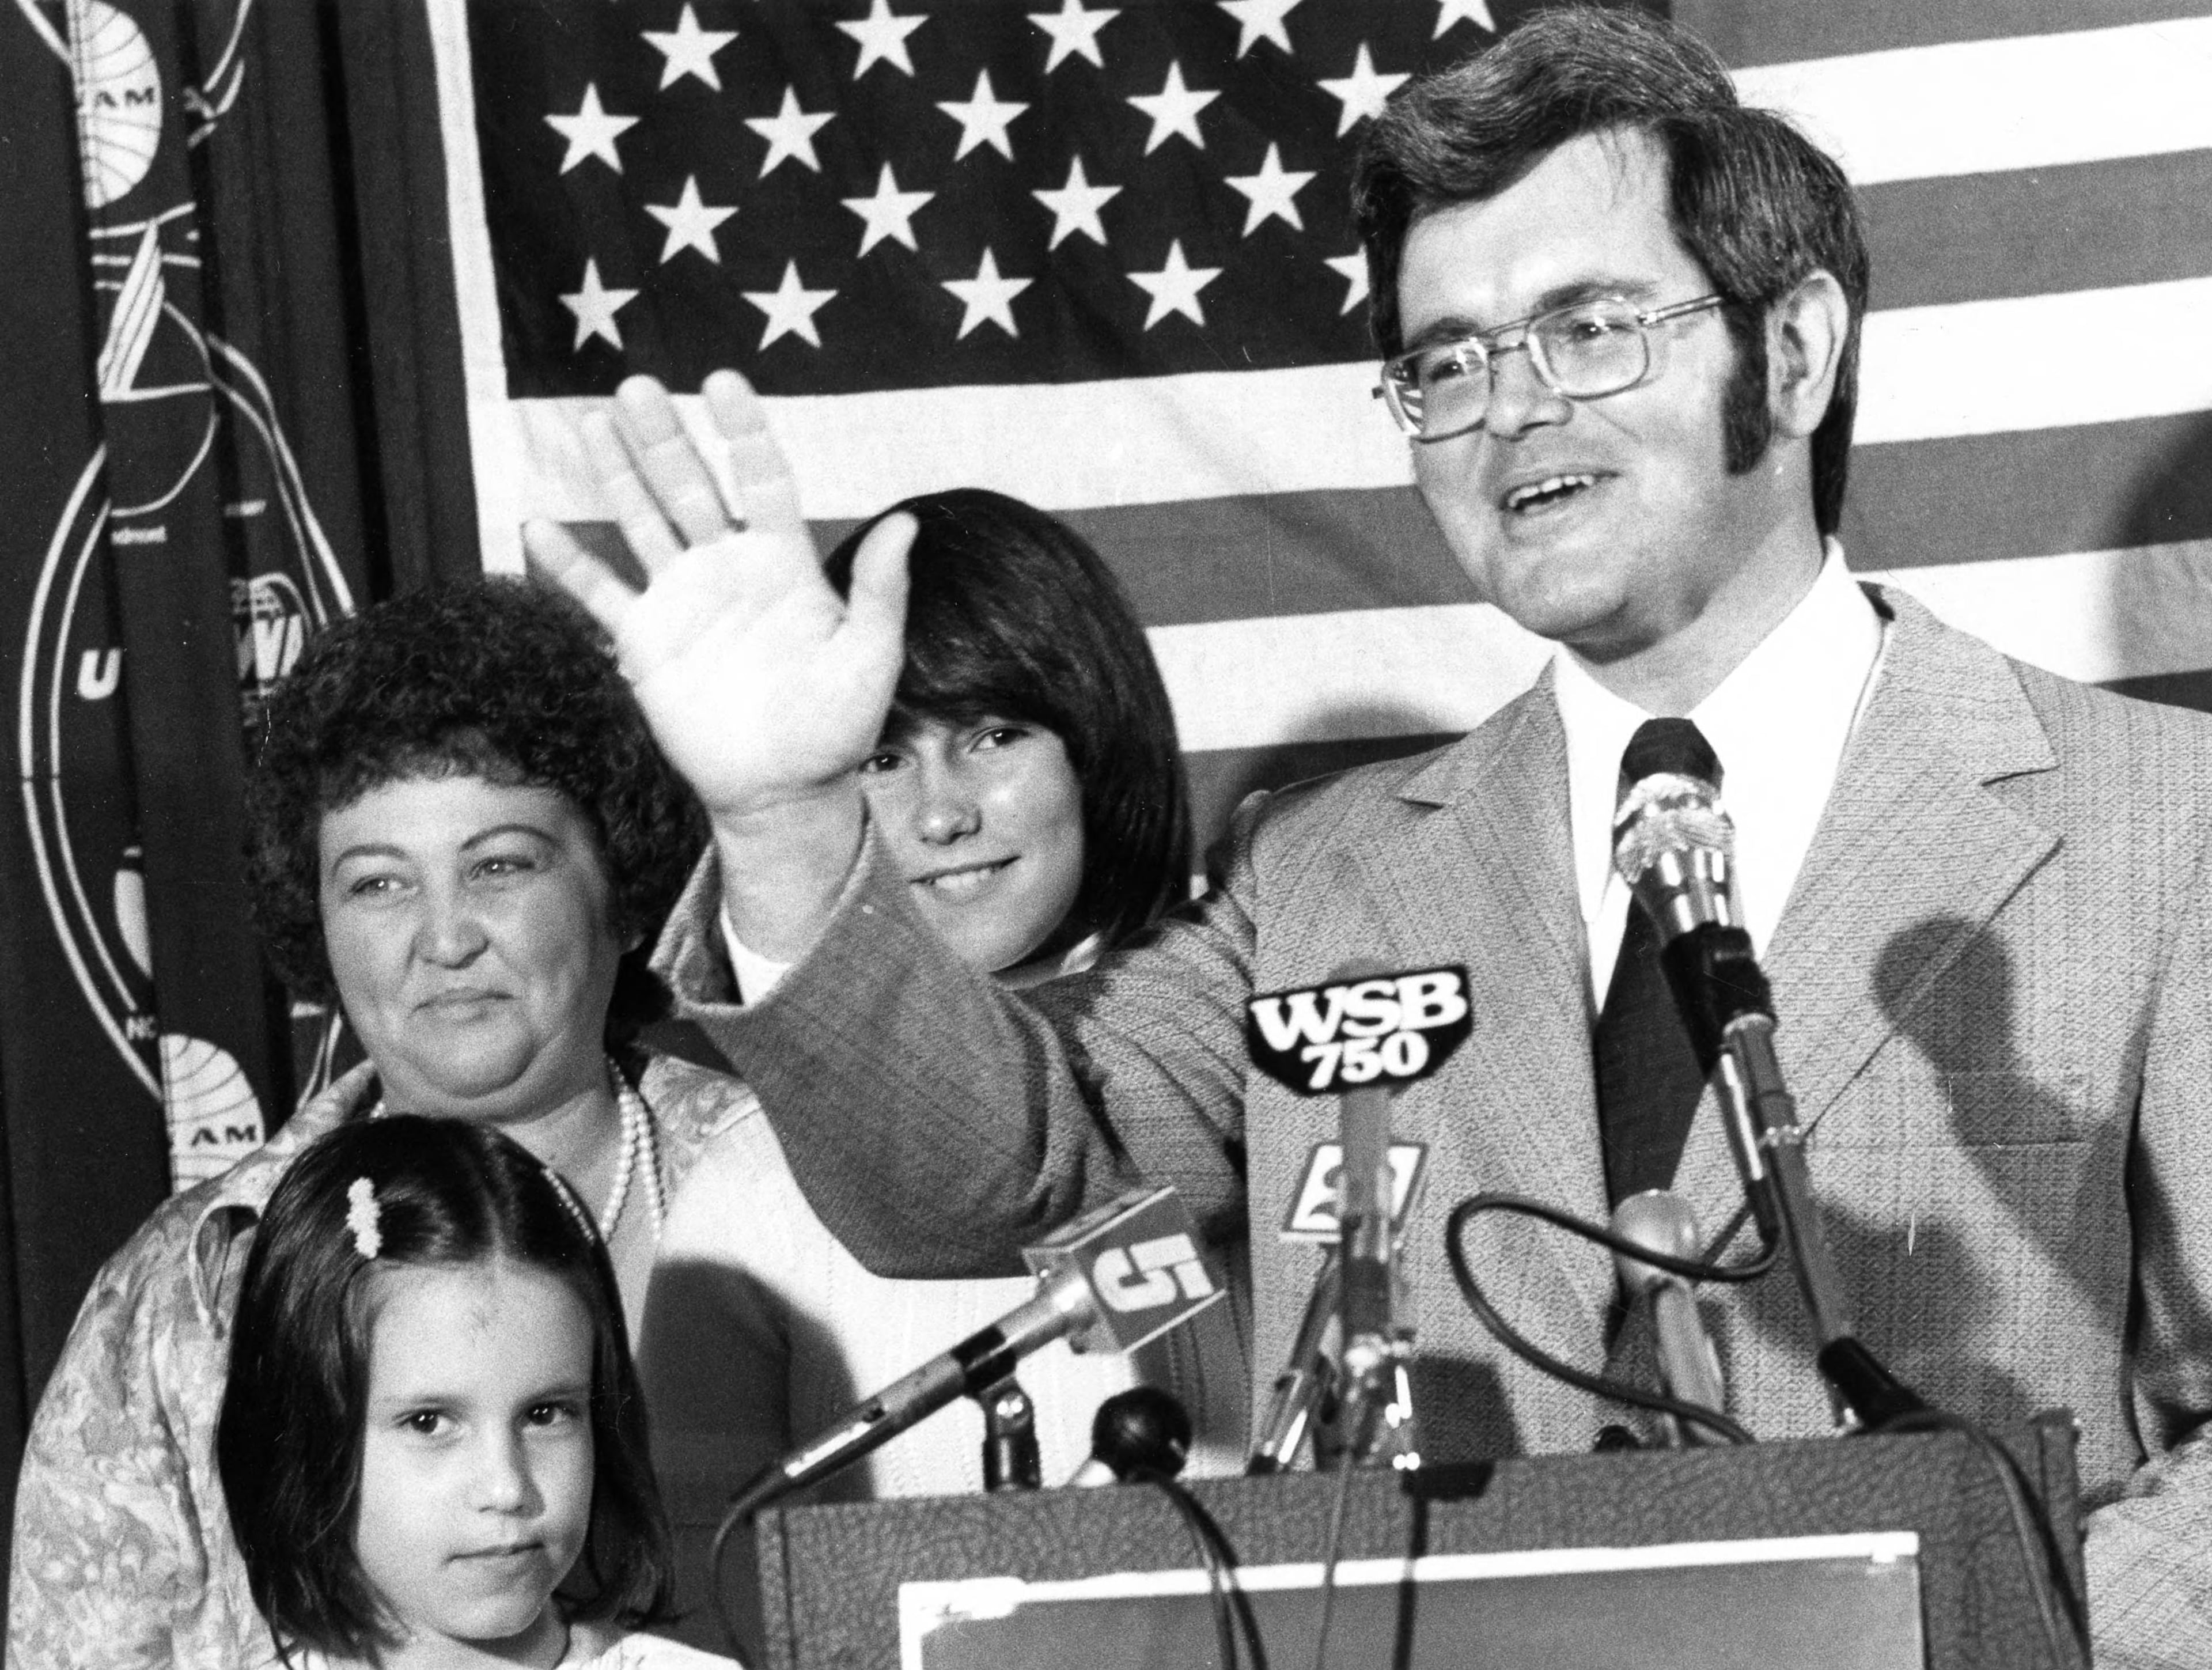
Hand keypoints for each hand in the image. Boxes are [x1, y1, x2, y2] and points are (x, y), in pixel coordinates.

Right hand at [523, 370, 913, 826]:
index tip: (723, 382)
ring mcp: (682, 600)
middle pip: (690, 485)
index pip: (762, 477)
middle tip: (638, 384)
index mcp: (783, 562)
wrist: (784, 789)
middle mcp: (728, 567)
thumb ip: (880, 590)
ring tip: (596, 420)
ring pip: (643, 520)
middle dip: (664, 435)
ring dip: (619, 473)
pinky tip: (537, 525)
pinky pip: (599, 594)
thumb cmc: (837, 726)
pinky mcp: (646, 640)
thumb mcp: (869, 657)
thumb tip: (906, 522)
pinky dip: (569, 564)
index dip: (742, 430)